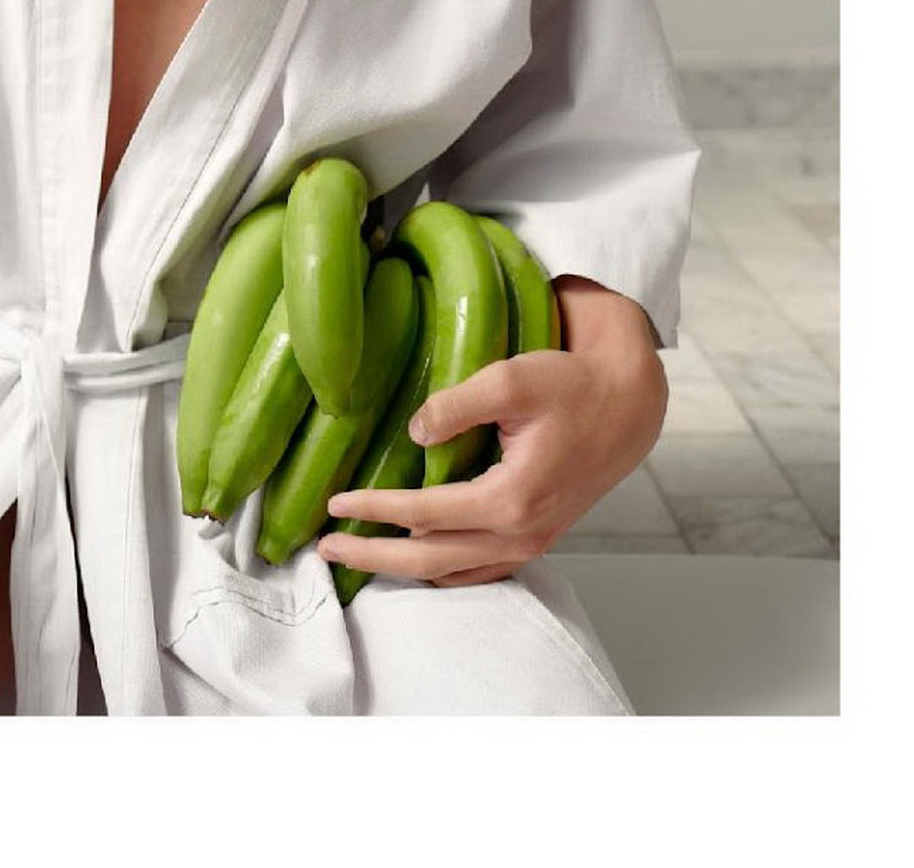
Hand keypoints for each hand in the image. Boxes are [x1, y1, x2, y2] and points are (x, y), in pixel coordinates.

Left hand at [318, 279, 667, 588]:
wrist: (627, 406)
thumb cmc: (570, 386)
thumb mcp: (511, 379)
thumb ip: (456, 404)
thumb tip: (413, 433)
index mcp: (511, 498)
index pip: (425, 513)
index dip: (375, 509)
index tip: (335, 503)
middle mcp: (520, 533)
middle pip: (431, 559)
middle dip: (374, 555)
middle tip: (325, 547)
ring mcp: (530, 543)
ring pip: (453, 572)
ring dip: (401, 567)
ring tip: (357, 556)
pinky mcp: (535, 538)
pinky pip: (477, 569)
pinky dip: (439, 569)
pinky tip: (412, 557)